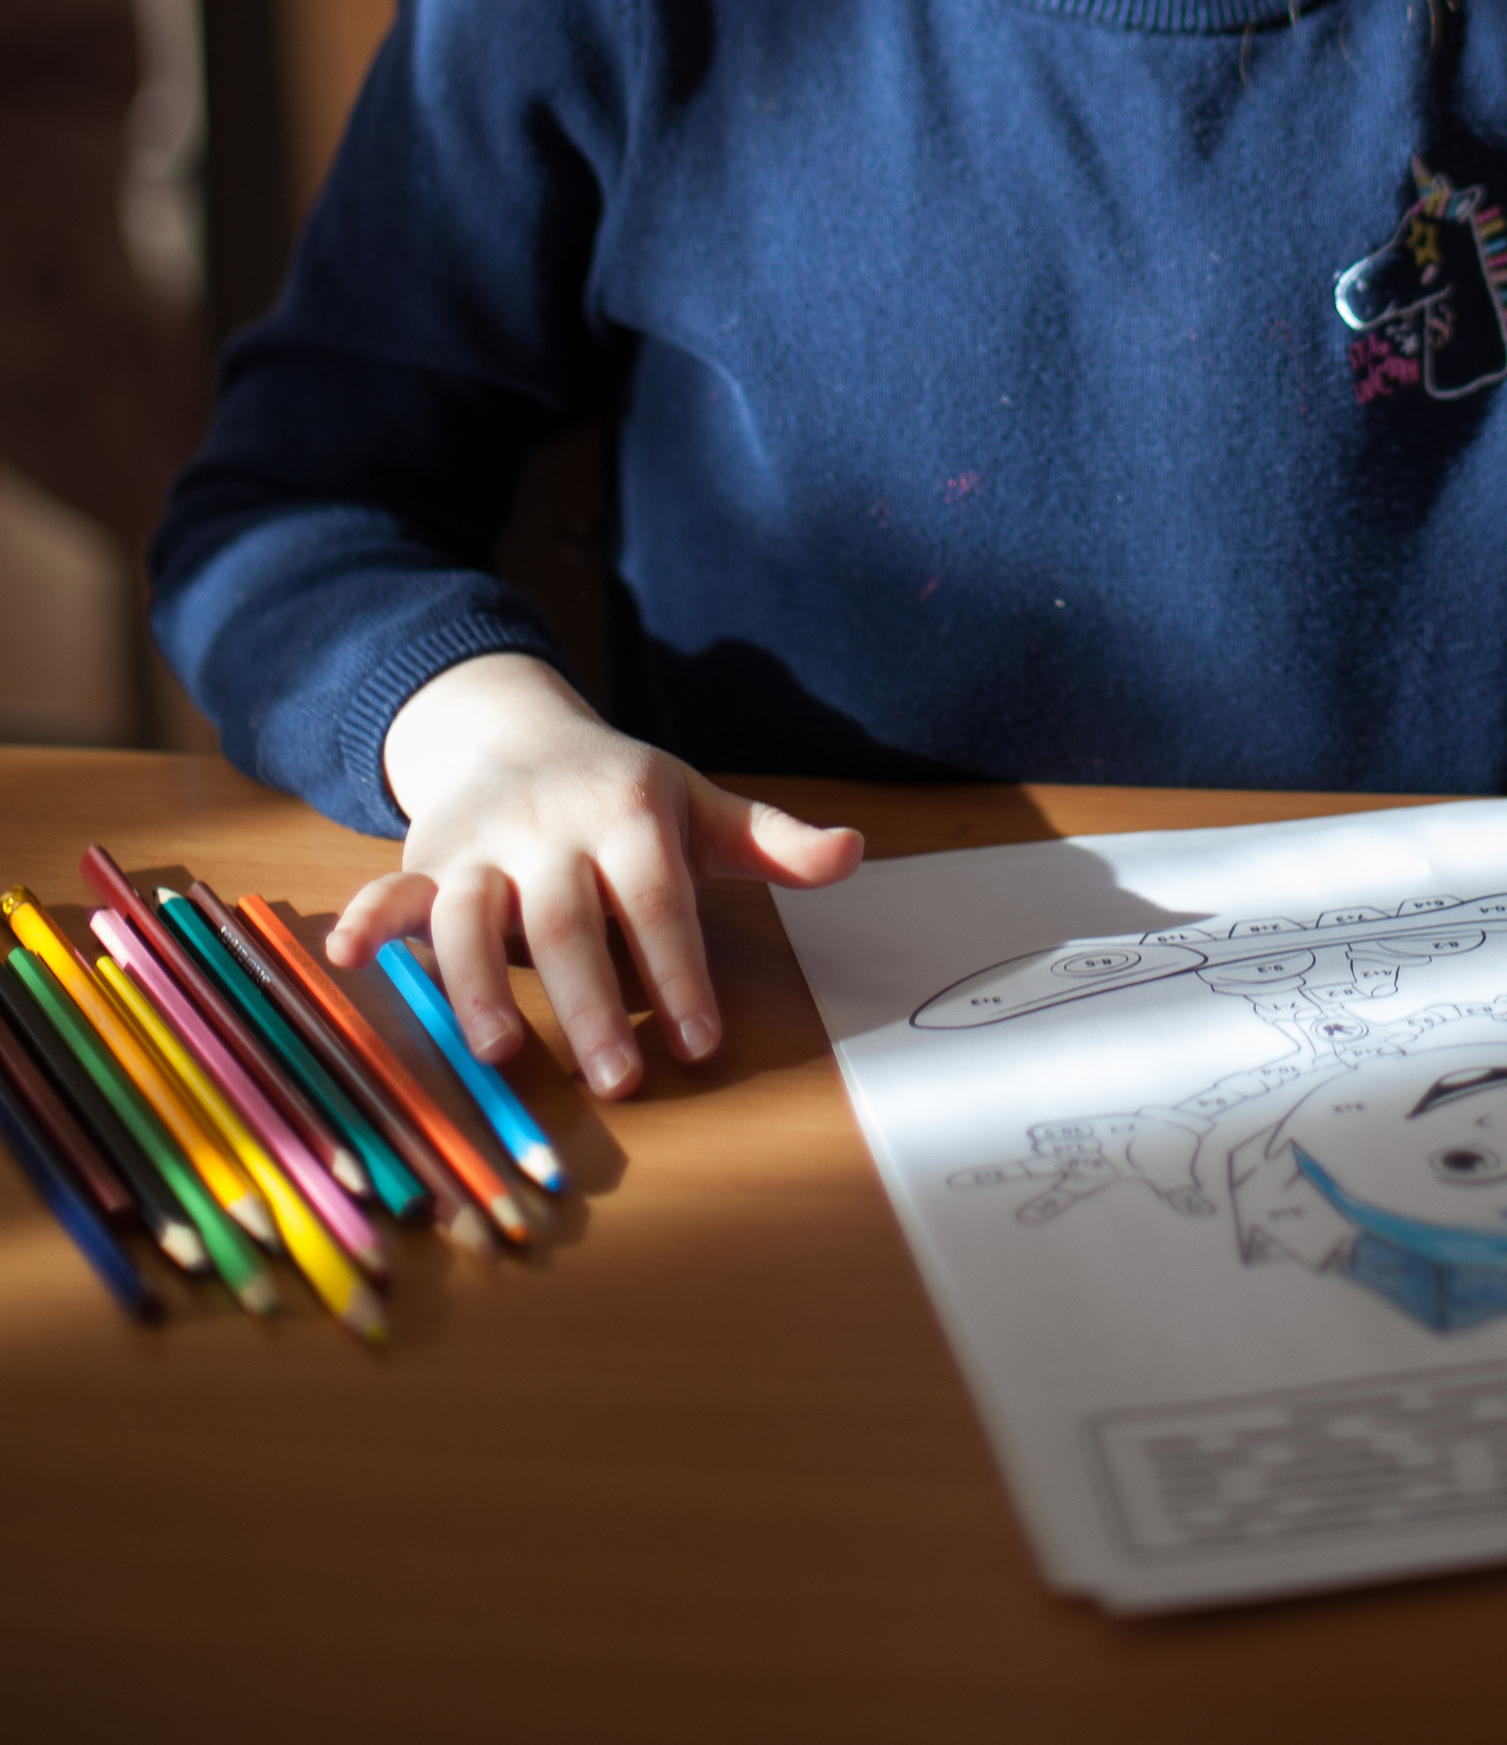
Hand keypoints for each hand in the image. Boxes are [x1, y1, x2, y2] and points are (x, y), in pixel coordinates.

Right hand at [330, 652, 863, 1099]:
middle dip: (589, 1003)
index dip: (679, 972)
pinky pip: (391, 890)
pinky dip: (367, 919)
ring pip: (472, 913)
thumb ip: (774, 843)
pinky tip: (347, 956)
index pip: (660, 902)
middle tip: (615, 1079)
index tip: (700, 1044)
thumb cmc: (626, 796)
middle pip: (569, 922)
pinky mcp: (426, 859)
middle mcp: (551, 826)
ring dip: (478, 981)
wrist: (520, 733)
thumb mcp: (702, 809)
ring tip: (497, 1050)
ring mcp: (483, 844)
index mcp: (629, 813)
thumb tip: (854, 854)